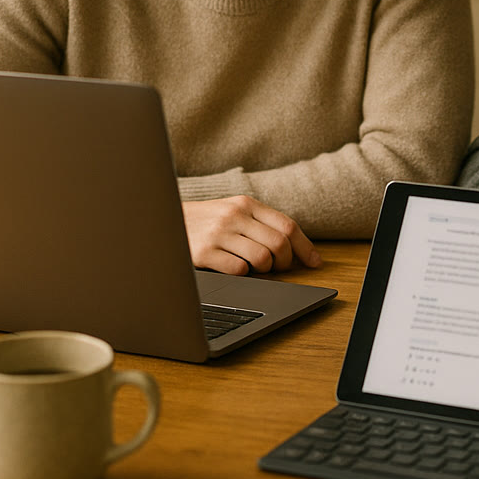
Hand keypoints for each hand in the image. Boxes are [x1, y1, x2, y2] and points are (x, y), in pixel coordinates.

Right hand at [181, 196, 321, 274]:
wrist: (163, 220)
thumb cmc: (205, 221)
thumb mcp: (233, 212)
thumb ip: (260, 223)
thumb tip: (297, 248)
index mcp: (246, 203)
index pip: (287, 225)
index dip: (305, 247)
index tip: (315, 263)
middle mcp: (234, 215)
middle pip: (279, 244)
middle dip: (285, 263)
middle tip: (279, 268)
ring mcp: (219, 233)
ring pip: (262, 259)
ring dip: (264, 270)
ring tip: (253, 267)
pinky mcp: (205, 252)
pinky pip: (239, 271)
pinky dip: (242, 275)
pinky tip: (232, 268)